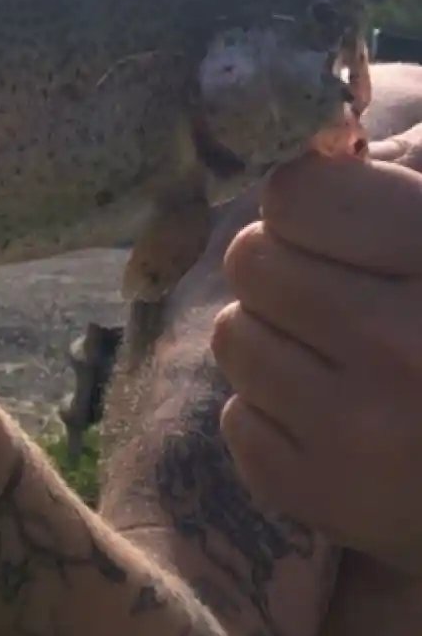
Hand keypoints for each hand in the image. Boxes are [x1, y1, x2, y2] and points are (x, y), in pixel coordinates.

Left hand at [212, 123, 421, 573]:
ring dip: (276, 339)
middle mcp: (404, 346)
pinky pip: (237, 418)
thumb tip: (317, 139)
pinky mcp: (321, 496)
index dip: (312, 205)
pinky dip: (278, 416)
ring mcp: (359, 431)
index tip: (345, 227)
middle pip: (251, 260)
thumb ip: (401, 177)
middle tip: (343, 298)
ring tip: (345, 360)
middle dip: (286, 270)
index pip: (297, 194)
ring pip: (232, 336)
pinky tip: (345, 424)